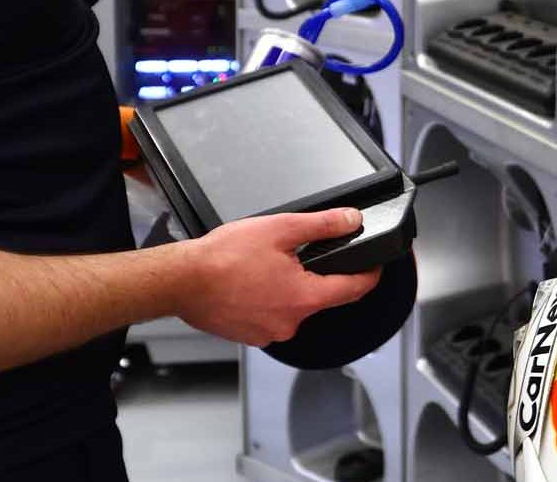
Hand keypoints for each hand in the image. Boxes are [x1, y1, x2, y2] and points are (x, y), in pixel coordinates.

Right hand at [174, 209, 381, 345]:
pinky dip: (266, 300)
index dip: (369, 275)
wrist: (181, 281)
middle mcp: (291, 322)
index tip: (374, 266)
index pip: (355, 290)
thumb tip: (350, 220)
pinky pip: (270, 315)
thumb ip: (322, 225)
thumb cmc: (222, 259)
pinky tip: (249, 283)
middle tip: (290, 253)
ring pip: (293, 306)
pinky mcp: (250, 336)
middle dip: (313, 274)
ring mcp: (270, 333)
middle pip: (320, 297)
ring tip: (262, 267)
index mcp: (305, 298)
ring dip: (286, 287)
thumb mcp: (280, 229)